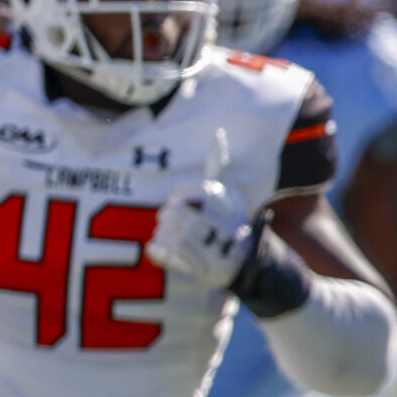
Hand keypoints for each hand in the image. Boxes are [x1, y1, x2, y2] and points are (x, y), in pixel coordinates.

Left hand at [145, 129, 252, 291]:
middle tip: (194, 237)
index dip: (180, 210)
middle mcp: (197, 213)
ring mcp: (186, 237)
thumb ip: (217, 164)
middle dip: (174, 226)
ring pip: (159, 233)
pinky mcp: (177, 257)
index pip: (175, 201)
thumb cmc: (231, 226)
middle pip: (164, 216)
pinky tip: (179, 258)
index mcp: (208, 196)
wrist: (244, 263)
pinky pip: (153, 249)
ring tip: (190, 250)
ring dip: (170, 242)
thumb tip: (218, 133)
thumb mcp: (226, 192)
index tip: (194, 219)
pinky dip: (162, 255)